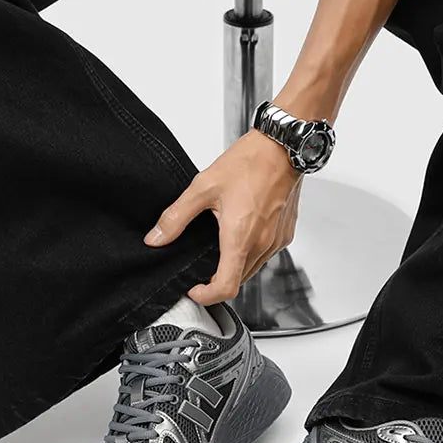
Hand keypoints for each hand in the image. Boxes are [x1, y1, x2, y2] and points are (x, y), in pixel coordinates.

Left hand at [144, 130, 301, 304]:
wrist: (283, 146)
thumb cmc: (250, 162)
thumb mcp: (203, 187)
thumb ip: (176, 217)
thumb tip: (156, 238)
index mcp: (240, 237)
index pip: (226, 287)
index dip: (206, 296)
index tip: (194, 290)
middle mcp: (262, 244)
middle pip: (238, 280)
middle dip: (217, 279)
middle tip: (201, 268)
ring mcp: (277, 240)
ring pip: (252, 269)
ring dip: (234, 266)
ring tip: (219, 246)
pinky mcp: (285, 233)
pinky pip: (265, 254)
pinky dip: (250, 253)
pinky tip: (241, 232)